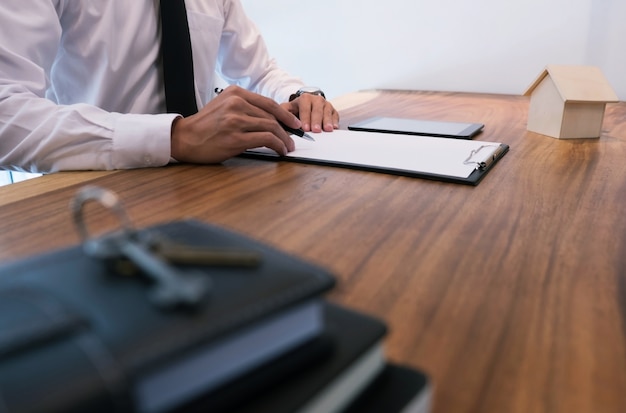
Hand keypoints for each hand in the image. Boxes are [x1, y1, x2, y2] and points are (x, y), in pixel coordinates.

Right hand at [170, 86, 299, 162]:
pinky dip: (277, 145)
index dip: (285, 114)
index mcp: (235, 93)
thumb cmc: (205, 126)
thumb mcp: (224, 107)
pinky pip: (265, 140)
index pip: (268, 103)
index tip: (294, 123)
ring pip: (271, 127)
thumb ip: (245, 108)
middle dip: (286, 129)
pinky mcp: (235, 138)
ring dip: (284, 139)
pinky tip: (280, 151)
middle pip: (271, 116)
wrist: (184, 138)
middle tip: (293, 139)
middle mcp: (236, 103)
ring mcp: (235, 120)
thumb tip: (271, 120)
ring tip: (288, 147)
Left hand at [281, 93, 338, 132]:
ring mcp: (326, 104)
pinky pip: (335, 115)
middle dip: (316, 121)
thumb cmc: (296, 110)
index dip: (305, 118)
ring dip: (327, 121)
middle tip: (316, 130)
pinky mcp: (333, 110)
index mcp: (305, 98)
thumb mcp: (287, 109)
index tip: (305, 128)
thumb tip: (281, 119)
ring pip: (327, 112)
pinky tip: (334, 127)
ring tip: (327, 129)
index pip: (305, 108)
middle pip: (317, 110)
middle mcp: (316, 99)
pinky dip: (335, 121)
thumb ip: (283, 113)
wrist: (306, 105)